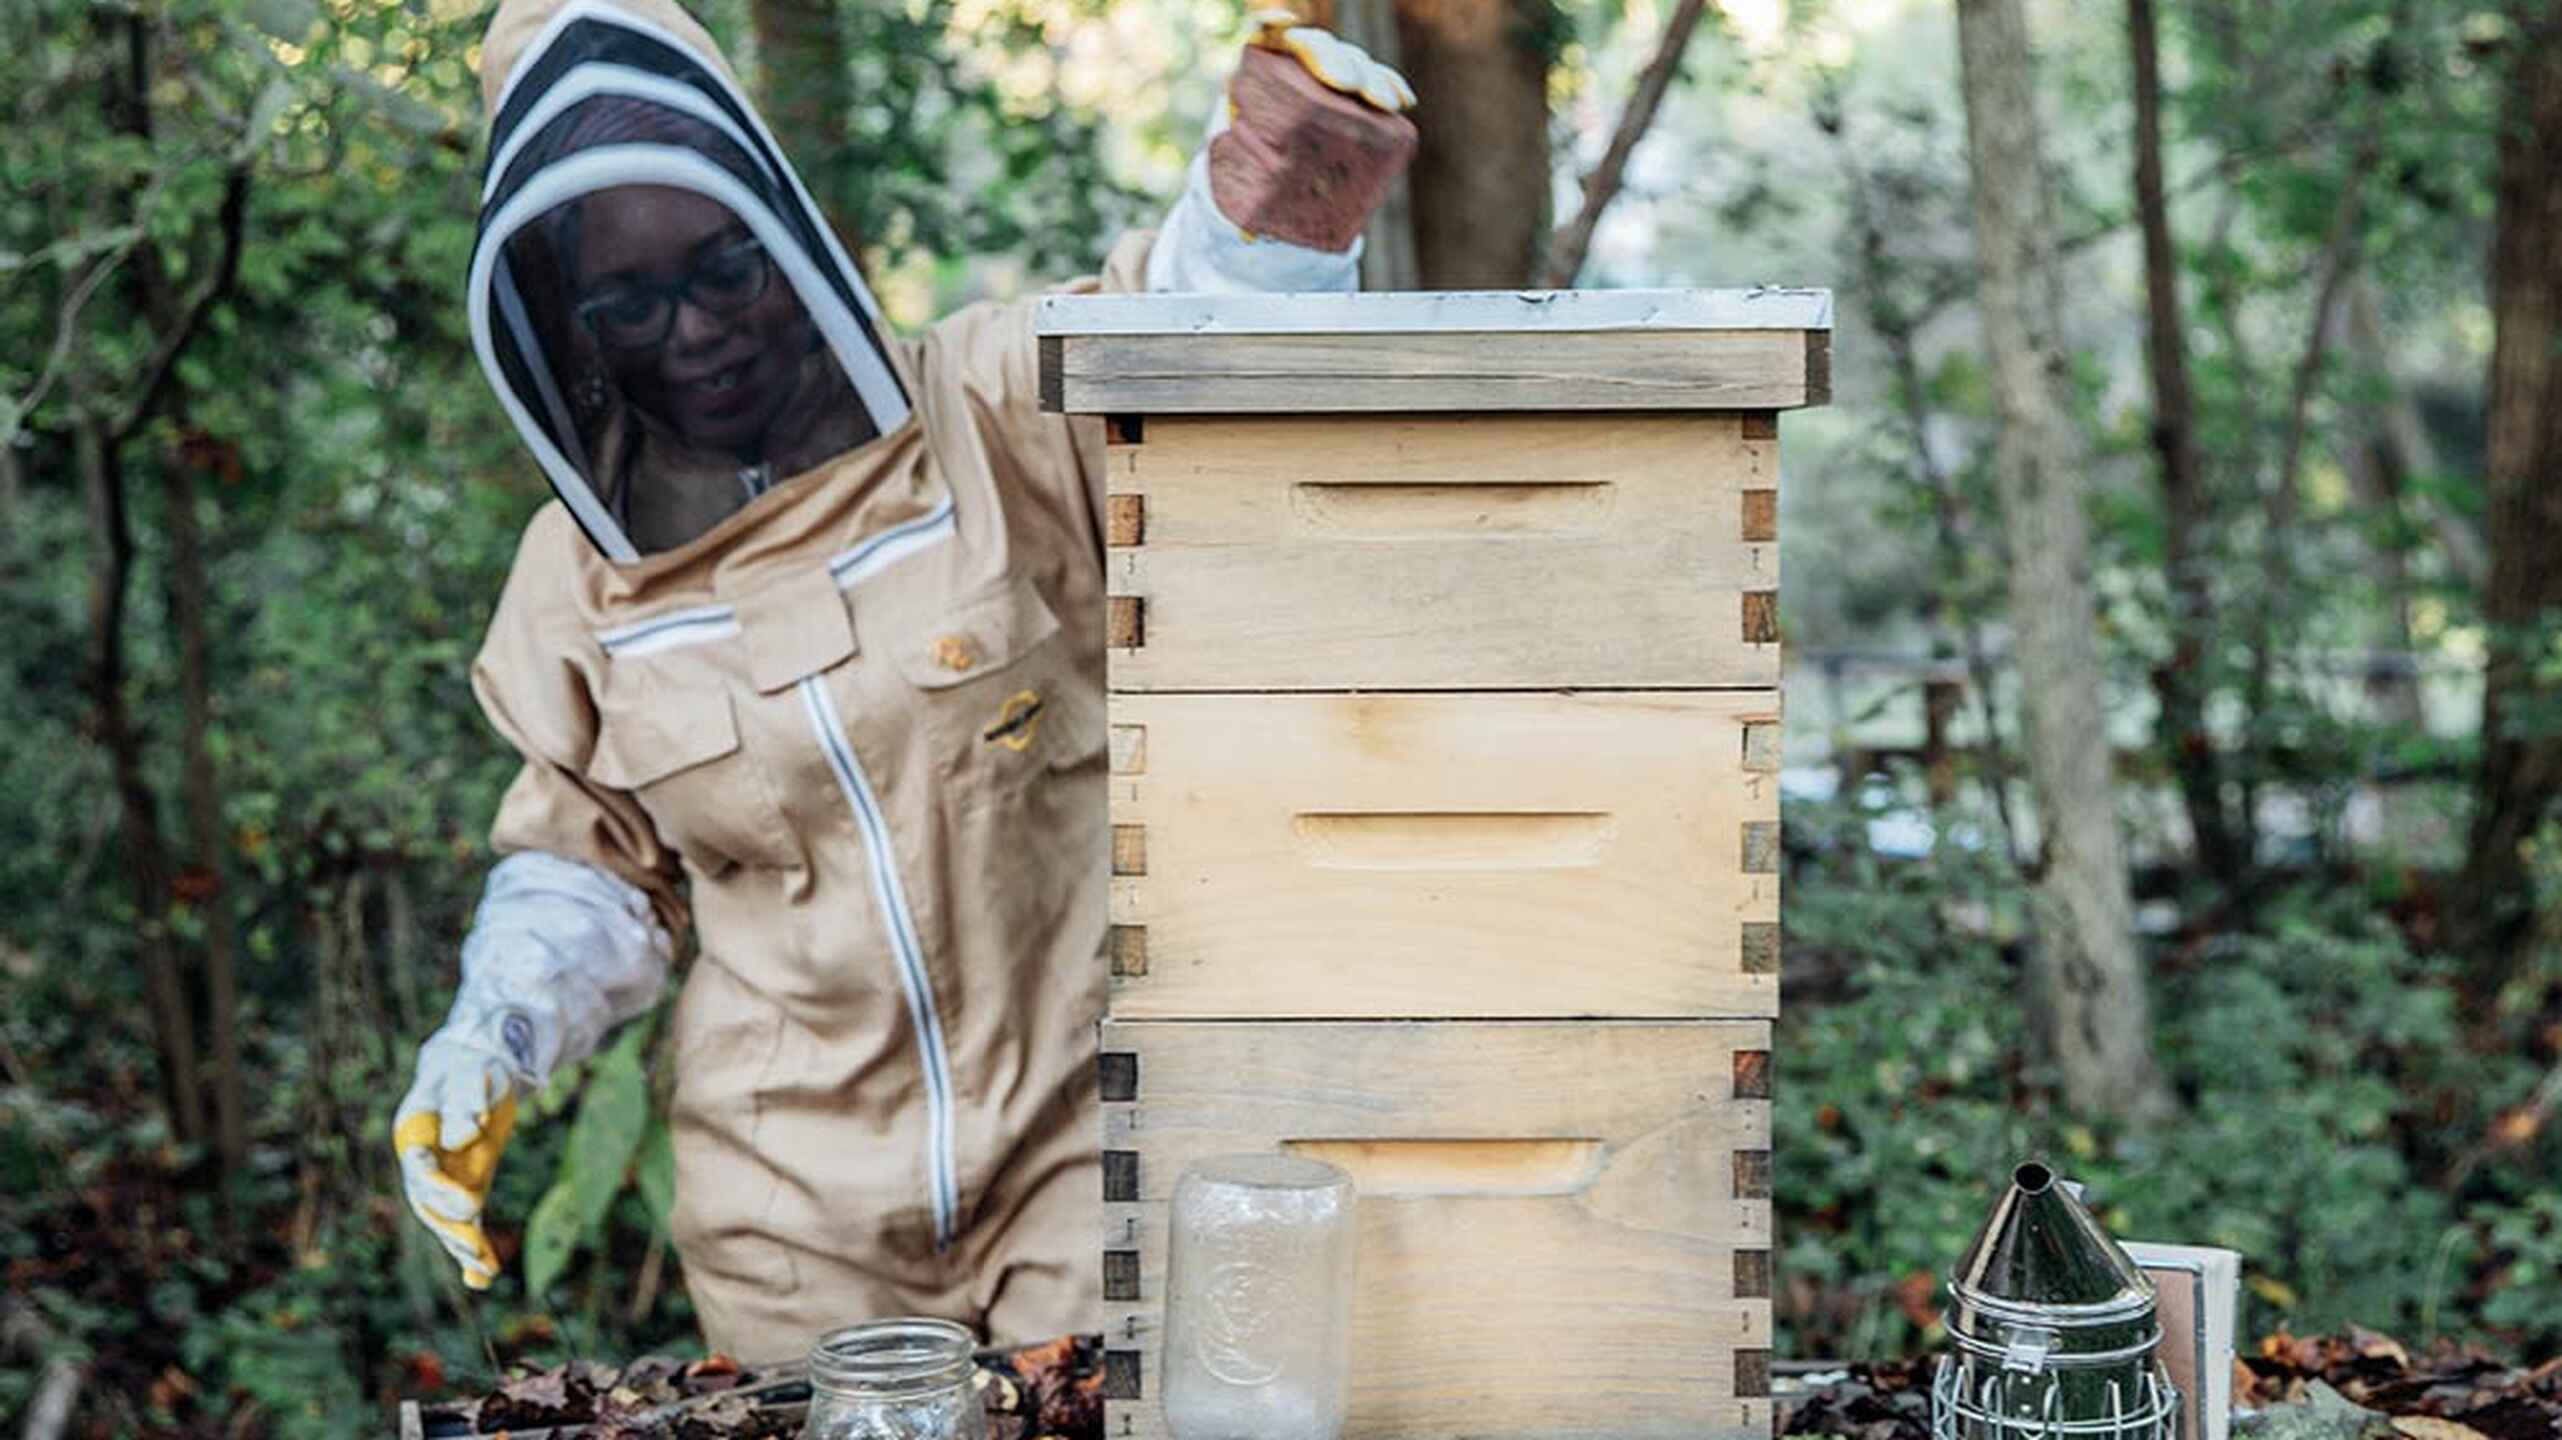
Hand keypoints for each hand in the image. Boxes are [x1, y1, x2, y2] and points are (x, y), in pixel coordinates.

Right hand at [394, 1033, 525, 1289]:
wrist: (478, 1068)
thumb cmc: (473, 1065)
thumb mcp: (473, 1073)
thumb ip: (465, 1101)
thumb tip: (463, 1137)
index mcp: (415, 1129)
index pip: (421, 1167)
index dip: (441, 1188)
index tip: (471, 1206)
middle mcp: (421, 1159)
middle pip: (428, 1200)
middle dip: (451, 1227)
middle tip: (477, 1249)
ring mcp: (441, 1176)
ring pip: (443, 1217)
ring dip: (462, 1244)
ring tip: (485, 1271)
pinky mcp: (464, 1185)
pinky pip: (464, 1221)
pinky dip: (472, 1247)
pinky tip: (481, 1278)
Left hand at [1208, 11, 1419, 252]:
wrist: (1276, 169)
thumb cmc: (1253, 170)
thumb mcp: (1240, 179)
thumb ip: (1244, 197)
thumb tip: (1249, 236)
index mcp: (1259, 75)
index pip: (1265, 36)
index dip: (1273, 25)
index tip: (1285, 28)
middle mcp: (1297, 66)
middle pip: (1317, 47)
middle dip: (1336, 61)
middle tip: (1348, 86)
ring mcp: (1330, 77)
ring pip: (1352, 61)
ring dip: (1371, 77)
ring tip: (1385, 103)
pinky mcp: (1356, 93)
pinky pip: (1376, 81)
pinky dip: (1390, 85)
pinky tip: (1404, 102)